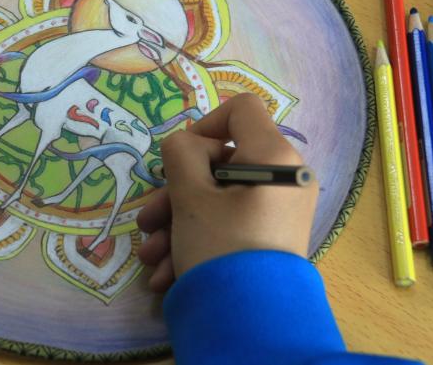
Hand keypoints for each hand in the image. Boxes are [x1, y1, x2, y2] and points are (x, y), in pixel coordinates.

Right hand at [137, 93, 317, 292]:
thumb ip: (180, 153)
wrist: (251, 323)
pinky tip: (167, 272)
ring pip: (216, 200)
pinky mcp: (268, 237)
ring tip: (151, 258)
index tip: (181, 158)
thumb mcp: (190, 196)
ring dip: (176, 224)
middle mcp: (283, 178)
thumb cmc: (220, 246)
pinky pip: (227, 224)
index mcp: (274, 157)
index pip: (240, 109)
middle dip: (174, 194)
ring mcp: (277, 211)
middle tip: (148, 221)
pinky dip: (195, 241)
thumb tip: (186, 145)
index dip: (204, 125)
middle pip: (219, 163)